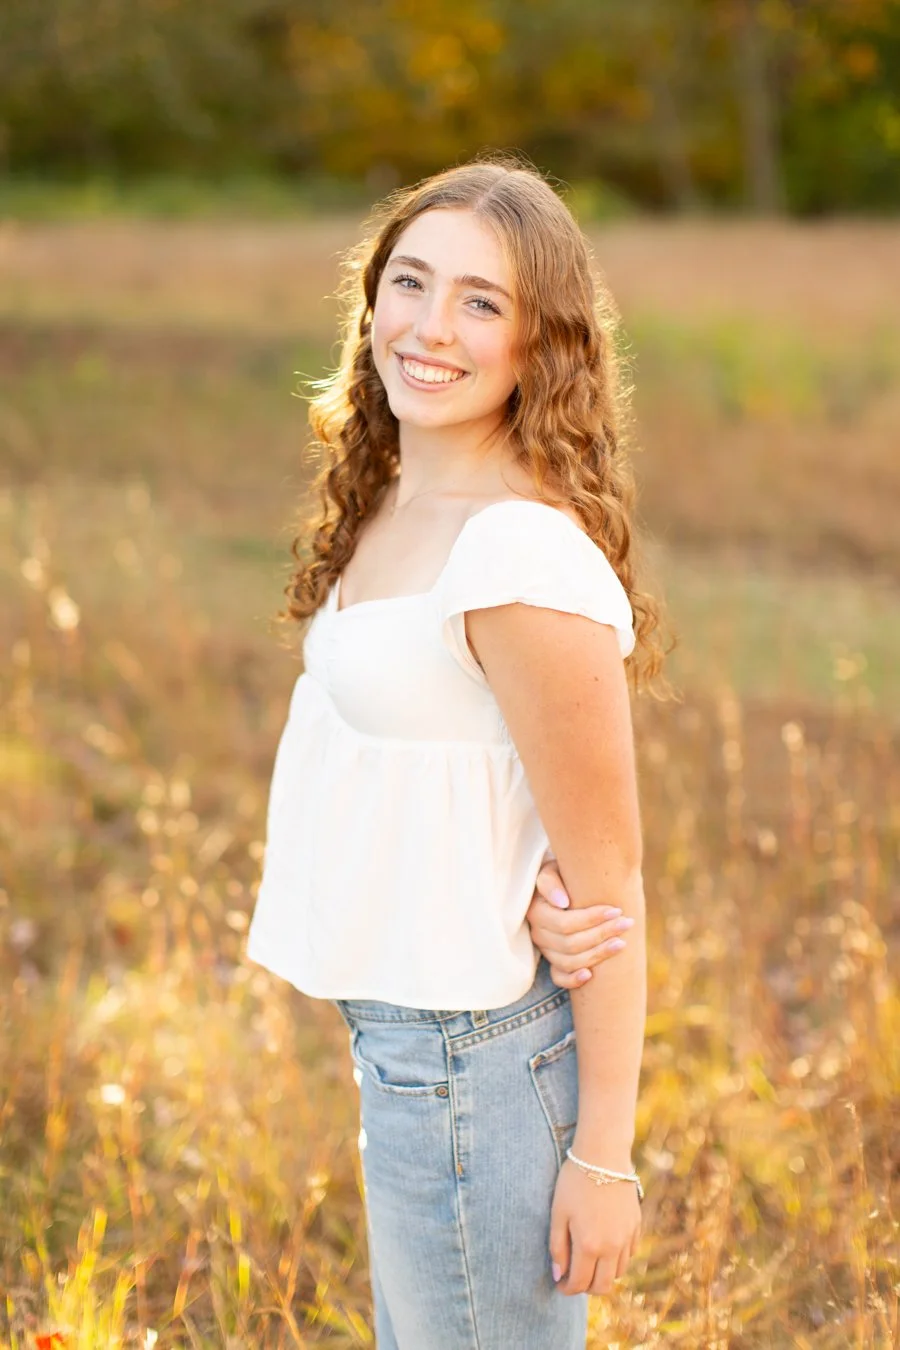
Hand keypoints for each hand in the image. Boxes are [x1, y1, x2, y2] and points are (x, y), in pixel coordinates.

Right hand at [525, 860, 633, 988]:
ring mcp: (545, 949)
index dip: (592, 919)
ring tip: (622, 943)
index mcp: (536, 912)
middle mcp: (538, 933)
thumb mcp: (552, 870)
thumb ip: (551, 882)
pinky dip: (573, 980)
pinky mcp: (553, 961)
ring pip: (569, 961)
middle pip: (570, 944)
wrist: (561, 883)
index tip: (616, 910)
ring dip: (598, 954)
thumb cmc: (560, 874)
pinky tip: (590, 975)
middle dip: (602, 934)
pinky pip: (559, 978)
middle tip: (627, 923)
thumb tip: (563, 902)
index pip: (565, 923)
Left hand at [549, 1158, 640, 1295]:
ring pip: (618, 1272)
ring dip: (603, 1274)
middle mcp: (612, 1247)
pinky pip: (630, 1254)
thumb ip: (557, 1247)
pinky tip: (605, 1245)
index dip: (567, 1288)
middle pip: (603, 1286)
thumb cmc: (575, 1180)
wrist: (603, 1154)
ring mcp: (627, 1237)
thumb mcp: (558, 1212)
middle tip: (574, 1276)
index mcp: (589, 1245)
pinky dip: (618, 1258)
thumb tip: (558, 1275)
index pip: (579, 1283)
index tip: (559, 1283)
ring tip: (589, 1261)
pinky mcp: (636, 1225)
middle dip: (586, 1287)